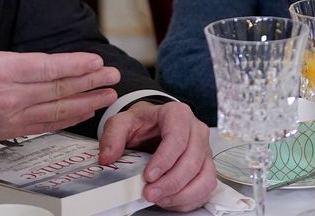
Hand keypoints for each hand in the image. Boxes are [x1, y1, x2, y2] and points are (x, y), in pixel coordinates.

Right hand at [0, 0, 119, 138]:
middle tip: (114, 75)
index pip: (46, 67)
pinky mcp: (11, 130)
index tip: (96, 60)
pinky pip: (47, 124)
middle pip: (59, 89)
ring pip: (58, 110)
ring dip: (87, 102)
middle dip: (91, 82)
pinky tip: (84, 111)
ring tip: (109, 95)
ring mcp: (13, 116)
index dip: (74, 64)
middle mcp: (10, 97)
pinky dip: (69, 118)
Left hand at [98, 101, 215, 211]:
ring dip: (182, 194)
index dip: (164, 160)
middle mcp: (196, 131)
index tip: (148, 176)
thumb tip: (108, 157)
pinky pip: (205, 188)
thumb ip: (112, 136)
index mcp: (178, 114)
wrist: (153, 127)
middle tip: (149, 193)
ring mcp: (204, 150)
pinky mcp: (206, 167)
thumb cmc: (143, 124)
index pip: (177, 138)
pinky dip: (188, 199)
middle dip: (170, 182)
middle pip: (192, 160)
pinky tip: (169, 200)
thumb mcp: (123, 123)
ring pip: (204, 177)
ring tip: (159, 198)